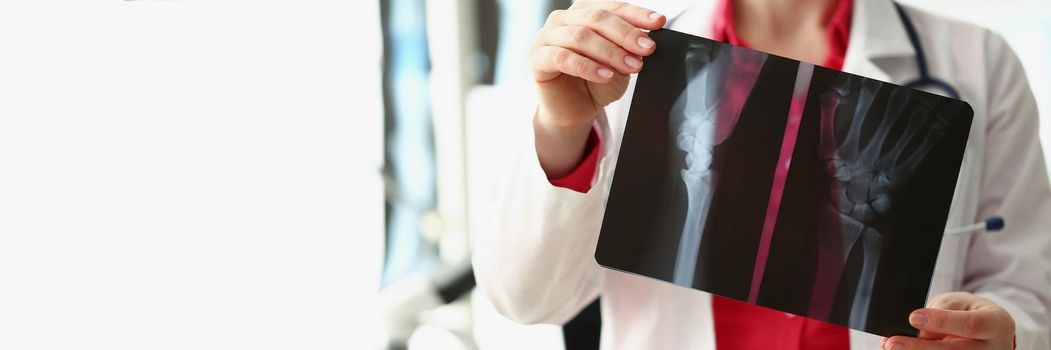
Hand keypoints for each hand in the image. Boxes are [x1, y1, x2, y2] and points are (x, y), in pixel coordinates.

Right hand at [530, 1, 664, 176]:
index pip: (612, 7)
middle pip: (596, 18)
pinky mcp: (536, 59)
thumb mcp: (620, 63)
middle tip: (647, 48)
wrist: (574, 111)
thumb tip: (646, 36)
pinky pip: (562, 58)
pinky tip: (605, 75)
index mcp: (583, 13)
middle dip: (626, 34)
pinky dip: (587, 66)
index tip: (658, 23)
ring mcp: (546, 37)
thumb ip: (629, 48)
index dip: (636, 14)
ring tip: (631, 66)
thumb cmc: (595, 82)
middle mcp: (563, 20)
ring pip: (580, 36)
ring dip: (610, 51)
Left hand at [882, 292, 1014, 349]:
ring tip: (891, 347)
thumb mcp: (960, 302)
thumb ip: (943, 313)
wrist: (988, 330)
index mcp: (996, 323)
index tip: (914, 317)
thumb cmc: (970, 312)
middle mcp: (994, 348)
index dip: (942, 322)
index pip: (970, 325)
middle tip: (892, 342)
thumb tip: (919, 331)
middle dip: (920, 347)